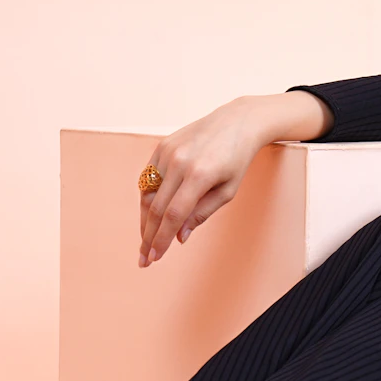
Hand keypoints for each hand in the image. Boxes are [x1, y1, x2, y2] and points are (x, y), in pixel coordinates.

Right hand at [137, 102, 265, 266]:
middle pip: (155, 208)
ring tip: (145, 241)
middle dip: (148, 237)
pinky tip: (149, 215)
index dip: (161, 239)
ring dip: (144, 221)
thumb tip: (179, 237)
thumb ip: (202, 214)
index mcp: (199, 175)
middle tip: (144, 259)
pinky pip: (147, 178)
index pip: (173, 215)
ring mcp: (167, 152)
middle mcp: (179, 162)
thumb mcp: (228, 191)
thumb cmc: (236, 159)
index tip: (155, 258)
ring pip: (146, 194)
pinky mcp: (161, 146)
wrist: (236, 121)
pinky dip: (146, 199)